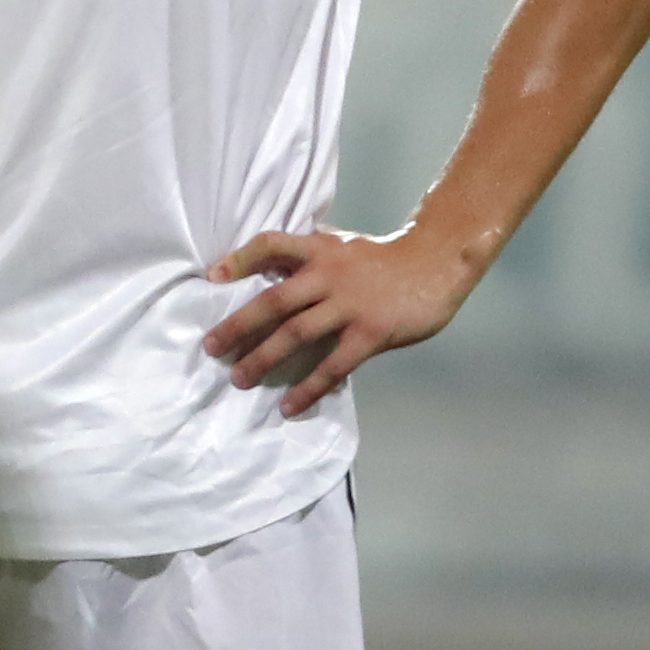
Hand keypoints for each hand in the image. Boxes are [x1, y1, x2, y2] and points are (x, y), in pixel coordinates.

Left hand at [204, 223, 480, 412]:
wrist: (437, 262)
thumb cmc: (384, 259)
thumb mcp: (343, 246)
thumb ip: (310, 255)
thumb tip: (271, 265)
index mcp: (320, 251)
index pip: (272, 245)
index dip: (241, 258)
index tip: (212, 276)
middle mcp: (329, 275)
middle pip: (274, 300)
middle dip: (239, 325)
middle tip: (211, 347)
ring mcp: (350, 304)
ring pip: (296, 334)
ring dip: (263, 358)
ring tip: (239, 379)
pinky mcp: (370, 332)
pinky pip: (333, 365)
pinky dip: (309, 387)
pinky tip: (290, 405)